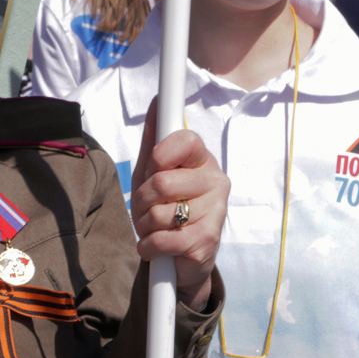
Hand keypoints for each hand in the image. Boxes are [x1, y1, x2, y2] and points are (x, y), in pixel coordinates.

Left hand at [130, 98, 229, 311]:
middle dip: (142, 200)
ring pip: (160, 213)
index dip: (160, 155)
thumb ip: (153, 136)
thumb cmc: (167, 206)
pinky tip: (155, 246)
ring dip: (144, 226)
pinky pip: (162, 239)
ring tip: (153, 228)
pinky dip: (148, 246)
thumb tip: (157, 100)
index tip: (154, 167)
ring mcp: (216, 212)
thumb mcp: (153, 170)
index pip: (185, 140)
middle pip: (162, 182)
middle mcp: (216, 182)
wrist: (181, 257)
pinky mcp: (207, 240)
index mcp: (203, 160)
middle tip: (146, 208)